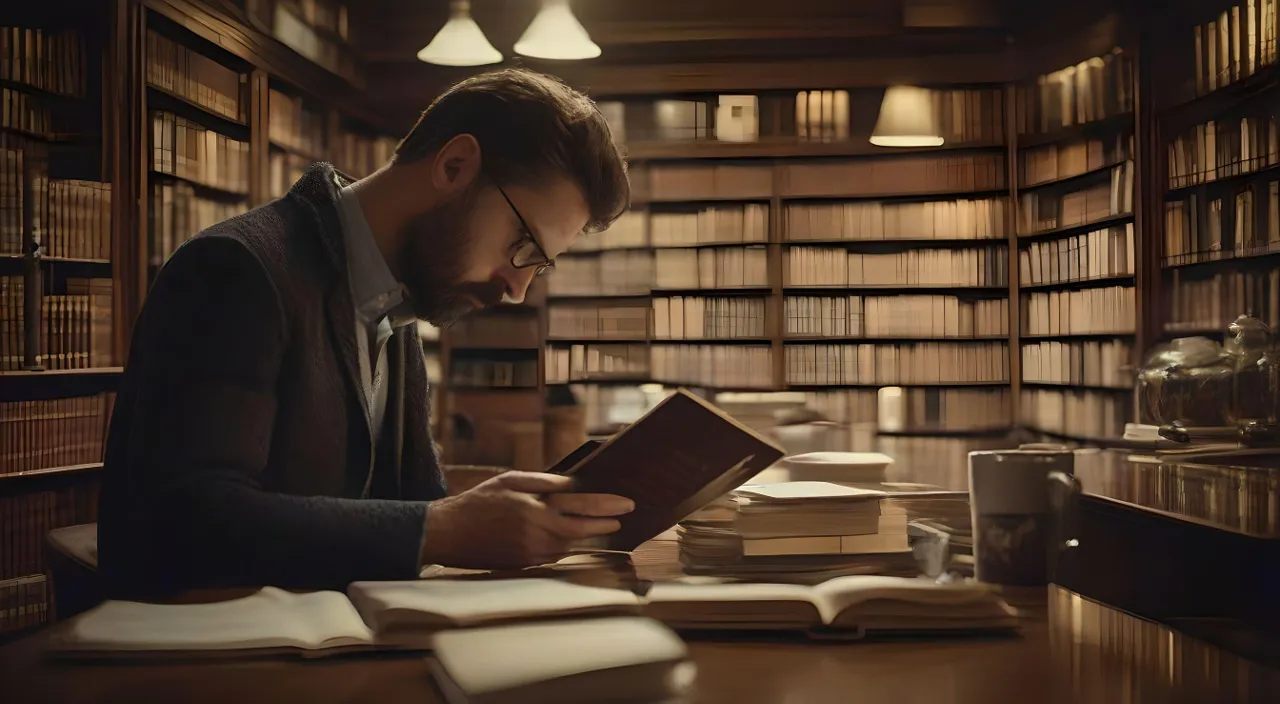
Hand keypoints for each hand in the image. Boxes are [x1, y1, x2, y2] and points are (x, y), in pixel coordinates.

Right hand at [420, 471, 633, 569]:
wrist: (449, 533)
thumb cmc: (479, 502)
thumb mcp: (510, 480)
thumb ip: (544, 482)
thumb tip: (572, 484)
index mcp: (534, 508)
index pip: (580, 508)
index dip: (606, 506)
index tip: (627, 504)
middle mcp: (536, 533)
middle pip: (581, 532)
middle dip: (604, 525)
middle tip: (621, 518)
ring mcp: (530, 553)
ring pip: (568, 545)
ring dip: (582, 535)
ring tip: (598, 524)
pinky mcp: (524, 565)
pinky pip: (552, 555)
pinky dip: (561, 544)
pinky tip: (563, 536)